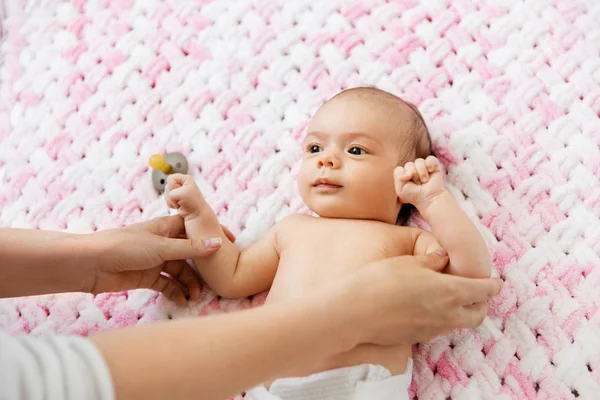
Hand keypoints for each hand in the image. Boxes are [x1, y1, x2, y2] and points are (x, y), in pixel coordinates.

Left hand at [83, 215, 235, 304]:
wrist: (90, 264)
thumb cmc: (124, 246)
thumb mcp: (161, 246)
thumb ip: (190, 248)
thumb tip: (217, 244)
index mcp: (166, 227)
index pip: (194, 228)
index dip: (211, 235)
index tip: (230, 242)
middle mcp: (163, 243)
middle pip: (190, 253)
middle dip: (202, 266)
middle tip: (217, 277)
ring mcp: (155, 261)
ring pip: (180, 271)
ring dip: (189, 283)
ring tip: (198, 295)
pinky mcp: (147, 277)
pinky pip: (168, 285)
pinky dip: (176, 292)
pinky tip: (183, 300)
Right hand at [165, 174, 205, 219]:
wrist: (196, 215)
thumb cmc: (193, 203)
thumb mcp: (183, 192)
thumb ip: (171, 190)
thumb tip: (168, 194)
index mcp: (186, 178)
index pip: (170, 178)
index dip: (173, 187)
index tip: (181, 193)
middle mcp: (182, 183)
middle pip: (167, 186)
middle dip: (172, 195)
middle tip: (181, 199)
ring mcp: (178, 191)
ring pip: (166, 193)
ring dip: (171, 200)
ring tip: (180, 203)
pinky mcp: (176, 198)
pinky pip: (167, 199)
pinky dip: (171, 204)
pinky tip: (178, 206)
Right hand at [335, 253, 502, 345]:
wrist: (354, 313)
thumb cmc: (380, 281)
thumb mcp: (408, 261)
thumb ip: (431, 260)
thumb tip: (443, 257)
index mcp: (450, 292)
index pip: (484, 291)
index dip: (493, 285)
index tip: (497, 282)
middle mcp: (446, 314)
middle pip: (477, 315)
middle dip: (481, 304)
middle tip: (477, 293)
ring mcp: (431, 329)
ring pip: (458, 324)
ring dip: (460, 313)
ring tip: (450, 300)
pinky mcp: (416, 338)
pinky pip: (438, 329)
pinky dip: (440, 320)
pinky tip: (425, 308)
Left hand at [394, 156, 444, 208]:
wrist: (429, 198)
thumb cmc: (414, 195)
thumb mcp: (401, 190)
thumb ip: (398, 178)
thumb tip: (408, 172)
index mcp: (403, 173)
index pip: (399, 169)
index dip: (403, 177)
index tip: (408, 185)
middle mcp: (412, 168)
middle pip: (409, 165)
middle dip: (414, 176)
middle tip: (418, 184)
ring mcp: (423, 166)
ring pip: (419, 161)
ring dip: (422, 173)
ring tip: (425, 181)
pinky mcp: (433, 164)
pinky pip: (430, 159)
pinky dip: (430, 165)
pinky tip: (431, 171)